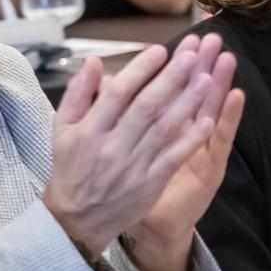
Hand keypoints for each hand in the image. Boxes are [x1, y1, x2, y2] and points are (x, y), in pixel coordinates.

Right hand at [44, 36, 227, 254]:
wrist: (77, 219)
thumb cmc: (71, 167)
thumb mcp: (62, 129)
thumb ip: (78, 94)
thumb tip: (94, 62)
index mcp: (89, 130)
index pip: (117, 94)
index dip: (140, 70)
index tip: (160, 50)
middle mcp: (112, 146)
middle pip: (146, 107)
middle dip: (171, 79)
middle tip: (193, 55)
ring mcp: (133, 165)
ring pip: (164, 129)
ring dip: (187, 103)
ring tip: (208, 79)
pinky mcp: (150, 183)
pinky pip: (173, 158)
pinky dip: (190, 139)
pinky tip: (208, 121)